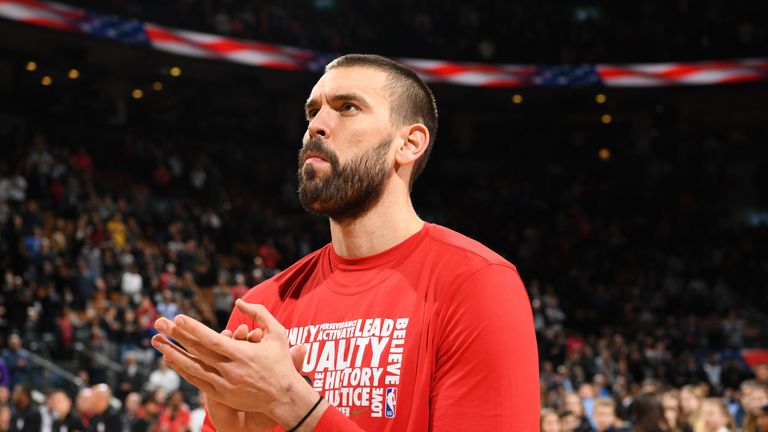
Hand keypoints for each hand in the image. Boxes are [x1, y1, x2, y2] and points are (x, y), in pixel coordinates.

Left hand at [152, 300, 320, 428]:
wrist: (283, 397)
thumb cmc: (281, 362)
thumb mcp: (277, 333)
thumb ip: (259, 314)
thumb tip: (239, 301)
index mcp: (243, 354)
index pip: (212, 339)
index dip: (193, 329)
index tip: (178, 317)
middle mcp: (230, 370)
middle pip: (197, 351)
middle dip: (176, 336)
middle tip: (158, 322)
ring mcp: (224, 384)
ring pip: (192, 368)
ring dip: (172, 353)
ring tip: (156, 341)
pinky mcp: (220, 394)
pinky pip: (196, 380)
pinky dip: (182, 369)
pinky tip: (170, 359)